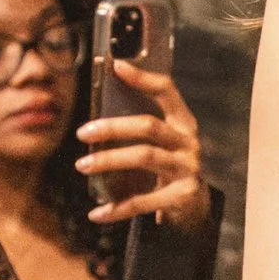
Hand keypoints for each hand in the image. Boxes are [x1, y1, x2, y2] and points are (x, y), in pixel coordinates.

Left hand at [79, 65, 208, 235]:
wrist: (196, 206)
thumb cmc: (170, 166)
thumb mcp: (164, 142)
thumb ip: (143, 126)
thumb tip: (99, 112)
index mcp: (183, 122)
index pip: (167, 92)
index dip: (142, 78)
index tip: (116, 66)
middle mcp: (188, 142)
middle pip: (149, 126)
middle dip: (114, 127)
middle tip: (82, 132)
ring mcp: (187, 168)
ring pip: (145, 157)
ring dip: (110, 160)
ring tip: (82, 165)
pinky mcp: (182, 195)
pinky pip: (145, 200)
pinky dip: (118, 208)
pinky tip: (97, 213)